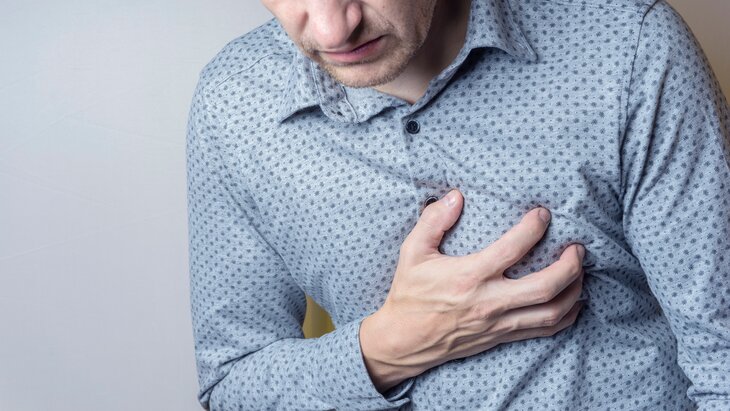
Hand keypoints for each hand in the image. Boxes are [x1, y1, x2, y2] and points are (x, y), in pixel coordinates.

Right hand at [360, 188, 584, 391]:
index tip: (543, 214)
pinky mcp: (500, 337)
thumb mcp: (412, 252)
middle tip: (578, 248)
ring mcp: (497, 323)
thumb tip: (455, 196)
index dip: (533, 228)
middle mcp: (488, 302)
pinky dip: (565, 316)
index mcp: (468, 276)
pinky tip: (573, 301)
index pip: (512, 249)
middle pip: (545, 287)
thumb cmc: (409, 294)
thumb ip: (433, 221)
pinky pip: (543, 330)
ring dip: (573, 290)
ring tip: (580, 270)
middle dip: (570, 265)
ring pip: (551, 312)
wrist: (403, 341)